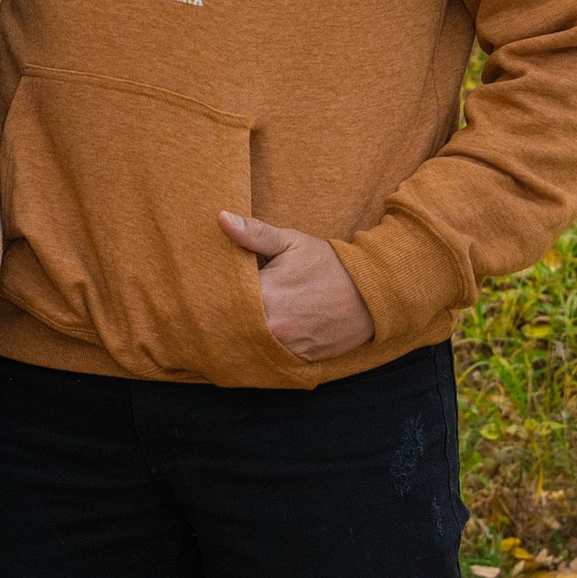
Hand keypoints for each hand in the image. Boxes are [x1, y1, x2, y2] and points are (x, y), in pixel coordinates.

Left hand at [219, 213, 375, 363]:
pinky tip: (254, 338)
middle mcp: (274, 325)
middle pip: (232, 326)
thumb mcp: (292, 242)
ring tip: (230, 323)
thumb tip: (221, 218)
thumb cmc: (328, 264)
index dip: (213, 294)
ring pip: (249, 345)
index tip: (204, 290)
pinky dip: (261, 349)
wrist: (372, 292)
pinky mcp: (300, 359)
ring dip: (240, 335)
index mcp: (266, 294)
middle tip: (209, 310)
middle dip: (222, 317)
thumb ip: (254, 234)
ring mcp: (288, 346)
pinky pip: (270, 358)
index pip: (223, 299)